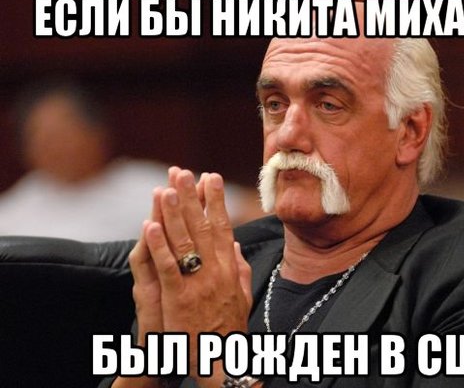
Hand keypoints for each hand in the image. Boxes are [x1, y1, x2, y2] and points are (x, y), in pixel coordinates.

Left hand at [143, 170, 251, 385]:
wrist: (224, 361)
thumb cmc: (230, 328)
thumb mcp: (243, 296)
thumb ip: (240, 268)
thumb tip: (236, 245)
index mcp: (230, 268)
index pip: (223, 227)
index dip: (216, 201)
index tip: (210, 177)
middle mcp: (216, 271)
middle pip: (202, 227)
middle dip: (191, 197)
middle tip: (183, 172)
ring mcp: (198, 284)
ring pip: (185, 242)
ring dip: (173, 213)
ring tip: (165, 189)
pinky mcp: (179, 298)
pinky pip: (168, 267)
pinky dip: (159, 245)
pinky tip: (150, 225)